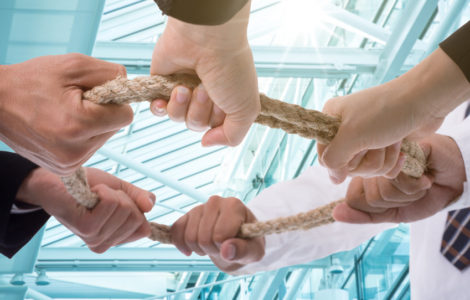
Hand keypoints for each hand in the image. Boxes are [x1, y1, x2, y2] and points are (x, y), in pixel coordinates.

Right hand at [0, 54, 132, 175]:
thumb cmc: (33, 80)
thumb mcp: (74, 65)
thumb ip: (110, 73)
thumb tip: (129, 85)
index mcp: (78, 125)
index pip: (125, 116)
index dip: (114, 101)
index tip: (95, 93)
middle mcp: (75, 151)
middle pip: (115, 129)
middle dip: (102, 113)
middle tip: (74, 102)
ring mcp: (68, 164)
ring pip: (103, 139)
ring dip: (92, 125)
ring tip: (64, 114)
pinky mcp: (64, 169)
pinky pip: (89, 149)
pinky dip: (82, 137)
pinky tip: (61, 127)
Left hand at [16, 167, 153, 252]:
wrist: (55, 180)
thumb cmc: (87, 185)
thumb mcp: (121, 190)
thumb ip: (139, 198)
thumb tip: (151, 206)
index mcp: (114, 239)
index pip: (145, 229)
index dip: (136, 208)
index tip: (117, 201)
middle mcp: (104, 243)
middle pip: (137, 218)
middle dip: (124, 199)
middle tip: (103, 196)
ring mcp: (94, 237)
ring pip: (125, 209)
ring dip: (111, 193)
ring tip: (94, 196)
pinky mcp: (85, 227)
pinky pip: (111, 203)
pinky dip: (104, 191)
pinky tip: (89, 195)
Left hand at [150, 0, 258, 146]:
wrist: (206, 40)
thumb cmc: (231, 70)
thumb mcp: (246, 110)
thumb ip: (232, 136)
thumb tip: (206, 143)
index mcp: (227, 102)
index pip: (218, 129)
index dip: (218, 122)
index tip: (223, 102)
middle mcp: (206, 97)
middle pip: (197, 125)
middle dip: (200, 110)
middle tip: (206, 89)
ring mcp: (185, 90)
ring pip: (178, 119)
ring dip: (183, 105)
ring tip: (187, 86)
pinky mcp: (164, 83)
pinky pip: (159, 109)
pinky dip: (162, 107)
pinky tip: (169, 96)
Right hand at [170, 196, 264, 272]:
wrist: (237, 240)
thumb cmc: (248, 243)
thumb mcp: (253, 251)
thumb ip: (243, 250)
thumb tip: (226, 250)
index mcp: (234, 205)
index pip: (220, 235)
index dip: (225, 248)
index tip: (233, 246)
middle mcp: (216, 201)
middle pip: (203, 238)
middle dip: (212, 250)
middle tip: (222, 247)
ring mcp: (200, 207)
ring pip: (189, 237)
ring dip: (199, 249)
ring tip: (212, 245)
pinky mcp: (188, 215)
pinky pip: (176, 231)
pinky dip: (181, 244)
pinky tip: (191, 249)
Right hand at [318, 48, 469, 182]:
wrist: (424, 99)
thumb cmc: (385, 112)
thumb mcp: (351, 135)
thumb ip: (334, 159)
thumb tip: (334, 179)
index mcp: (331, 120)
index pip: (325, 157)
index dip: (341, 161)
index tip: (356, 149)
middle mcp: (346, 130)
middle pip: (348, 166)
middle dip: (367, 160)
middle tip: (377, 143)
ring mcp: (366, 138)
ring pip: (367, 168)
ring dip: (383, 158)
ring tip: (391, 140)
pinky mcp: (384, 145)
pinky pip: (382, 168)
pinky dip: (393, 162)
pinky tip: (400, 148)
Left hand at [333, 134, 465, 222]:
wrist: (455, 179)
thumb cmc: (422, 193)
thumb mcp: (392, 211)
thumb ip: (363, 215)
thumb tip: (335, 214)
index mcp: (363, 175)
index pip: (353, 199)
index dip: (379, 205)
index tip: (397, 197)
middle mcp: (369, 163)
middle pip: (371, 197)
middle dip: (398, 199)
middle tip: (413, 187)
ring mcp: (382, 153)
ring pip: (383, 190)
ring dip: (409, 193)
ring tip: (420, 180)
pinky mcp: (399, 147)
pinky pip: (397, 178)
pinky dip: (415, 185)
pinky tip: (424, 174)